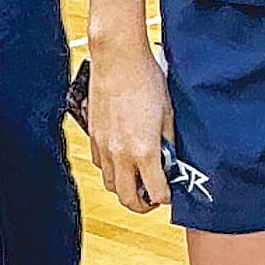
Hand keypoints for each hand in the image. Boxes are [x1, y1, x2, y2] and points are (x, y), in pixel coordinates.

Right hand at [87, 43, 172, 214]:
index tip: (170, 194)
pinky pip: (100, 165)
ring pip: (111, 184)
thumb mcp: (168, 114)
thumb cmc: (146, 80)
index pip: (156, 192)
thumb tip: (170, 159)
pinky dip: (112, 170)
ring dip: (125, 188)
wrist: (118, 59)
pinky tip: (122, 159)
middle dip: (142, 205)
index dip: (166, 198)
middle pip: (127, 199)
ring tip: (138, 180)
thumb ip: (168, 142)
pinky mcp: (93, 136)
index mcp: (144, 151)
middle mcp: (120, 154)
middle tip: (153, 198)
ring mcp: (103, 147)